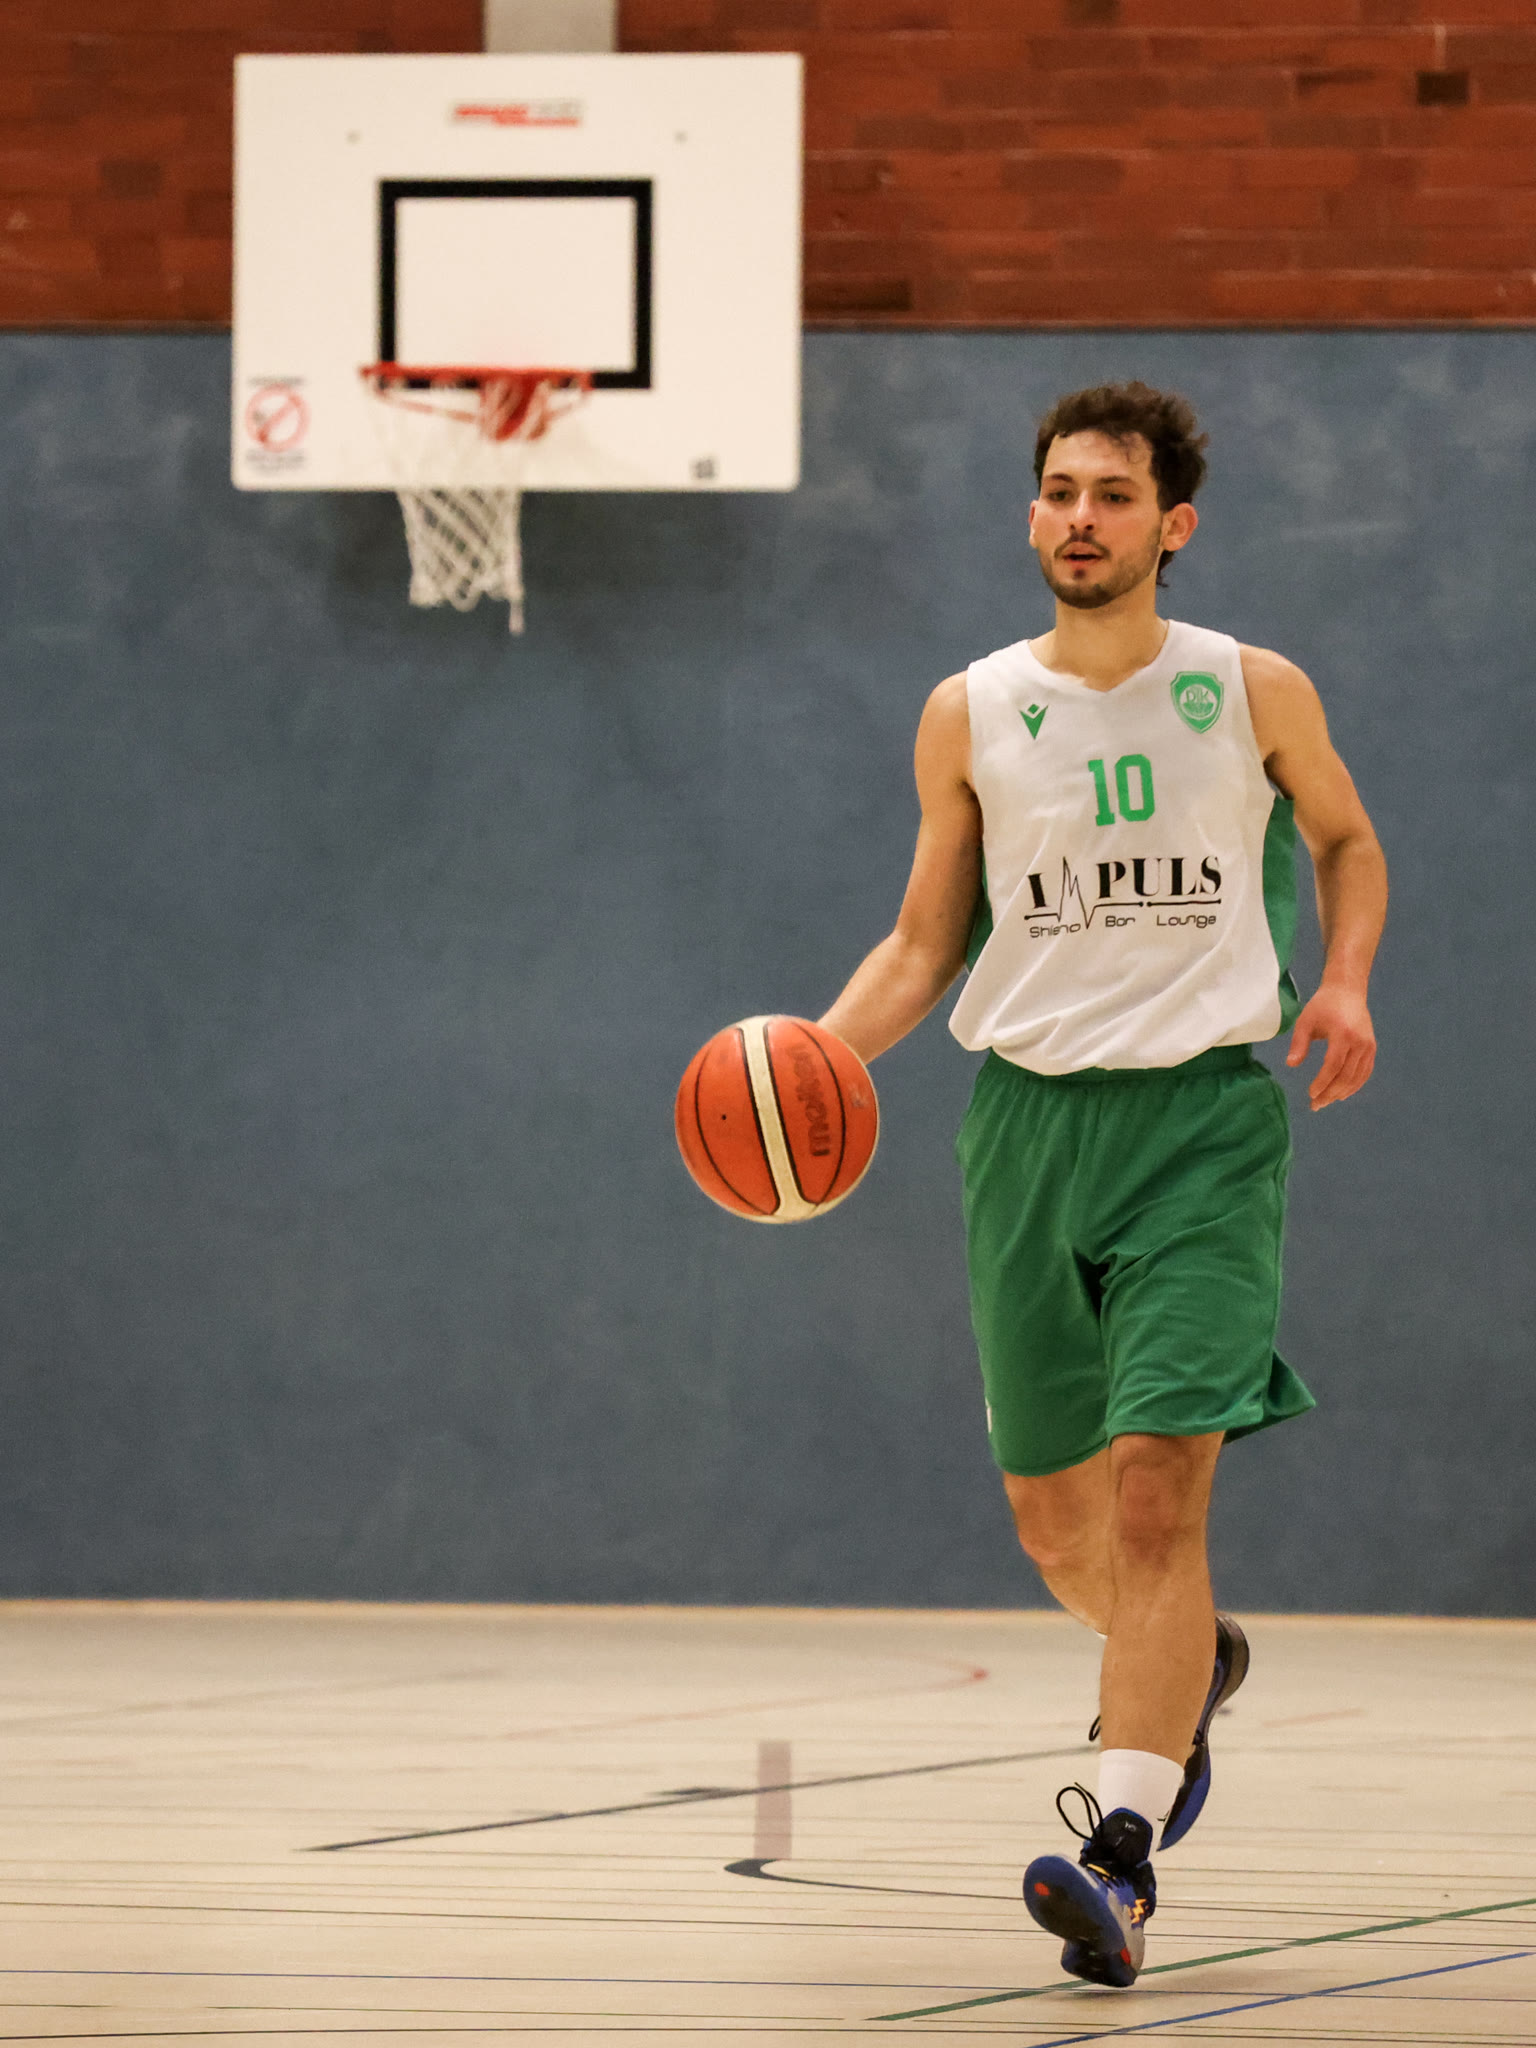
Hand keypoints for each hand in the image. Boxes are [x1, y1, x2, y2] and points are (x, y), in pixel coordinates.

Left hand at [1286, 985, 1375, 1109]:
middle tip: (1316, 1105)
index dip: (1322, 1082)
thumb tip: (1291, 1065)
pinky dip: (1355, 1085)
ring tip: (1326, 1102)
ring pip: (1357, 1077)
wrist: (1347, 991)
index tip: (1311, 1094)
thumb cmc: (1322, 1006)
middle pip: (1346, 1075)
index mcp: (1342, 1034)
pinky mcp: (1372, 1048)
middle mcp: (1359, 1042)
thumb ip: (1298, 1044)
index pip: (1333, 1065)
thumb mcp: (1305, 1021)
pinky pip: (1365, 1072)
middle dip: (1330, 1093)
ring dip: (1342, 1093)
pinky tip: (1342, 1093)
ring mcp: (1368, 1045)